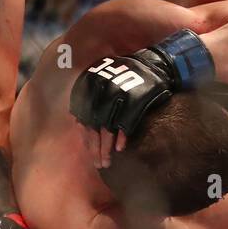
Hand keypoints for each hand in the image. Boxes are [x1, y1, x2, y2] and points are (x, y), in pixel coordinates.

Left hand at [70, 52, 175, 168]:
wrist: (149, 64)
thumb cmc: (123, 77)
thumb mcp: (101, 83)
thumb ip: (90, 101)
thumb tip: (78, 124)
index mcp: (89, 87)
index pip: (84, 119)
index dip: (87, 139)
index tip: (90, 154)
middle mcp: (100, 91)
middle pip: (94, 126)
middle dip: (95, 148)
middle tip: (98, 164)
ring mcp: (117, 96)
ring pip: (107, 128)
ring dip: (105, 148)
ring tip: (106, 162)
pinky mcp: (133, 100)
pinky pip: (125, 123)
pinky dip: (121, 137)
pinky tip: (119, 148)